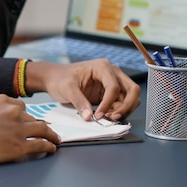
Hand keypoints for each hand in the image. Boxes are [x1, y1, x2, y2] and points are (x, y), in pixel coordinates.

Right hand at [0, 94, 59, 165]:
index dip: (25, 116)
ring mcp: (18, 129)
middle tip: (45, 131)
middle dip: (39, 126)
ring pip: (42, 130)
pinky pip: (41, 145)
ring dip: (50, 135)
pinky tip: (52, 148)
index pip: (20, 107)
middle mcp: (13, 112)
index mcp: (2, 101)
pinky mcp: (20, 146)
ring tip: (55, 139)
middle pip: (33, 119)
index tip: (28, 121)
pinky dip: (49, 146)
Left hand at [24, 59, 140, 121]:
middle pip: (132, 90)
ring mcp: (112, 83)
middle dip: (126, 106)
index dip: (108, 103)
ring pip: (129, 98)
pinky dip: (117, 112)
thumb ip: (79, 102)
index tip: (98, 116)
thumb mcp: (67, 89)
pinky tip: (106, 117)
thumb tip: (89, 117)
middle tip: (113, 119)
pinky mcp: (109, 93)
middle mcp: (112, 73)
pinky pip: (121, 103)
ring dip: (123, 110)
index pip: (114, 86)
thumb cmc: (60, 78)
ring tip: (108, 119)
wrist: (54, 79)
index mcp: (102, 67)